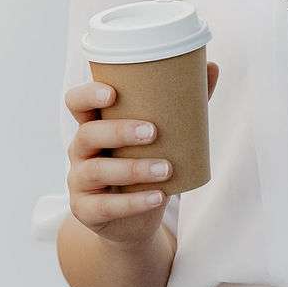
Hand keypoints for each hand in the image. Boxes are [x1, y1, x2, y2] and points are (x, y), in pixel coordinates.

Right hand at [63, 61, 219, 246]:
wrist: (135, 220)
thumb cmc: (145, 165)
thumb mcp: (161, 138)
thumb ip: (183, 104)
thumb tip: (211, 66)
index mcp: (95, 125)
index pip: (76, 103)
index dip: (88, 95)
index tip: (112, 92)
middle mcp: (81, 151)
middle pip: (86, 134)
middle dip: (118, 131)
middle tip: (153, 131)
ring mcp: (79, 182)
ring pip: (95, 170)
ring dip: (132, 168)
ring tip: (165, 169)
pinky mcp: (86, 211)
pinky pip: (104, 206)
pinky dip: (133, 202)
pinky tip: (157, 196)